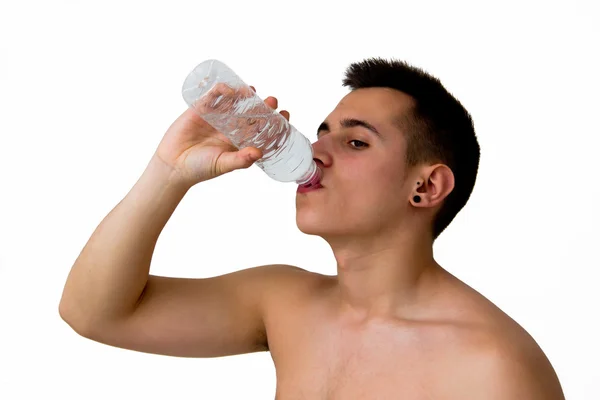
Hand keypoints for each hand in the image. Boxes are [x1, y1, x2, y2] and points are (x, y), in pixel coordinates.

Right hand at [153, 85, 289, 187]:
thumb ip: (241, 160)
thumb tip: (259, 153)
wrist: (173, 165)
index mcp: (238, 141)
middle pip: (250, 112)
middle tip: (272, 101)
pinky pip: (212, 97)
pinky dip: (220, 90)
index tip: (285, 114)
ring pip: (233, 102)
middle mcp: (229, 128)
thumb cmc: (200, 169)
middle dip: (262, 106)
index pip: (260, 128)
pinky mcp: (200, 110)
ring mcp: (215, 118)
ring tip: (252, 91)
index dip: (273, 121)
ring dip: (244, 95)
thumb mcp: (223, 164)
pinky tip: (229, 89)